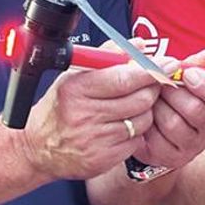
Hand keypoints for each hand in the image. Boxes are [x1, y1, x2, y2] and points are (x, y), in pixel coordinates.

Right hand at [21, 63, 160, 179]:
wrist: (37, 147)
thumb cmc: (61, 107)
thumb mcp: (76, 75)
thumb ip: (110, 56)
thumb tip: (140, 44)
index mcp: (78, 89)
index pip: (124, 78)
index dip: (151, 71)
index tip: (168, 64)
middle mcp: (85, 115)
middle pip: (140, 99)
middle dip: (152, 89)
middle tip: (151, 85)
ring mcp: (94, 139)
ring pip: (142, 120)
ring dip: (145, 111)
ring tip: (132, 106)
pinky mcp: (103, 159)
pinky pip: (136, 141)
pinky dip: (136, 132)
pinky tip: (124, 126)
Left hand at [136, 47, 204, 168]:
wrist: (160, 128)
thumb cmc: (178, 96)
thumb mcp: (189, 78)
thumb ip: (198, 65)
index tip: (188, 73)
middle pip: (195, 110)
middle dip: (173, 92)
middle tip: (160, 81)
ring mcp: (192, 147)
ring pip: (173, 124)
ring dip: (158, 105)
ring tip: (152, 96)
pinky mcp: (171, 158)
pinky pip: (156, 139)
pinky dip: (147, 122)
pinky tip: (147, 114)